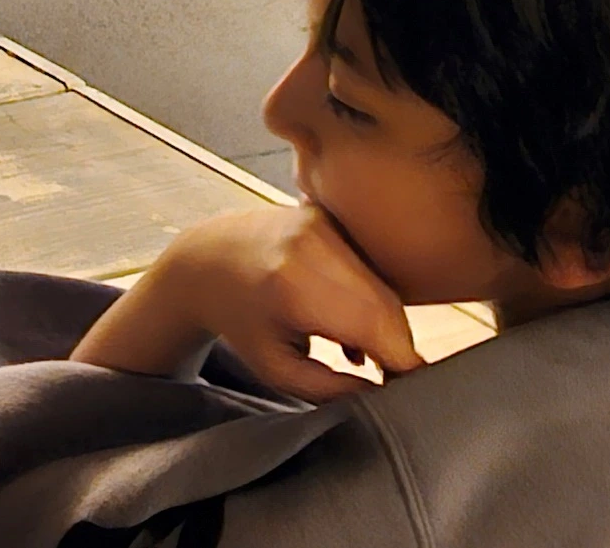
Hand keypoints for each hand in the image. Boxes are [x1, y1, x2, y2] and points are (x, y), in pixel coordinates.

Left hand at [73, 205, 422, 403]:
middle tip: (385, 376)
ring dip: (384, 322)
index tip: (404, 389)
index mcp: (296, 289)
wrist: (205, 261)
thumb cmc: (238, 322)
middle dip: (396, 346)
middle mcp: (313, 247)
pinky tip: (346, 321)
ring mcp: (321, 225)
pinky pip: (368, 264)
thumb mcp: (276, 369)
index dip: (402, 362)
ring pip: (383, 285)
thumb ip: (332, 391)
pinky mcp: (327, 216)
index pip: (377, 328)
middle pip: (387, 307)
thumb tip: (387, 393)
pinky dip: (369, 295)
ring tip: (355, 349)